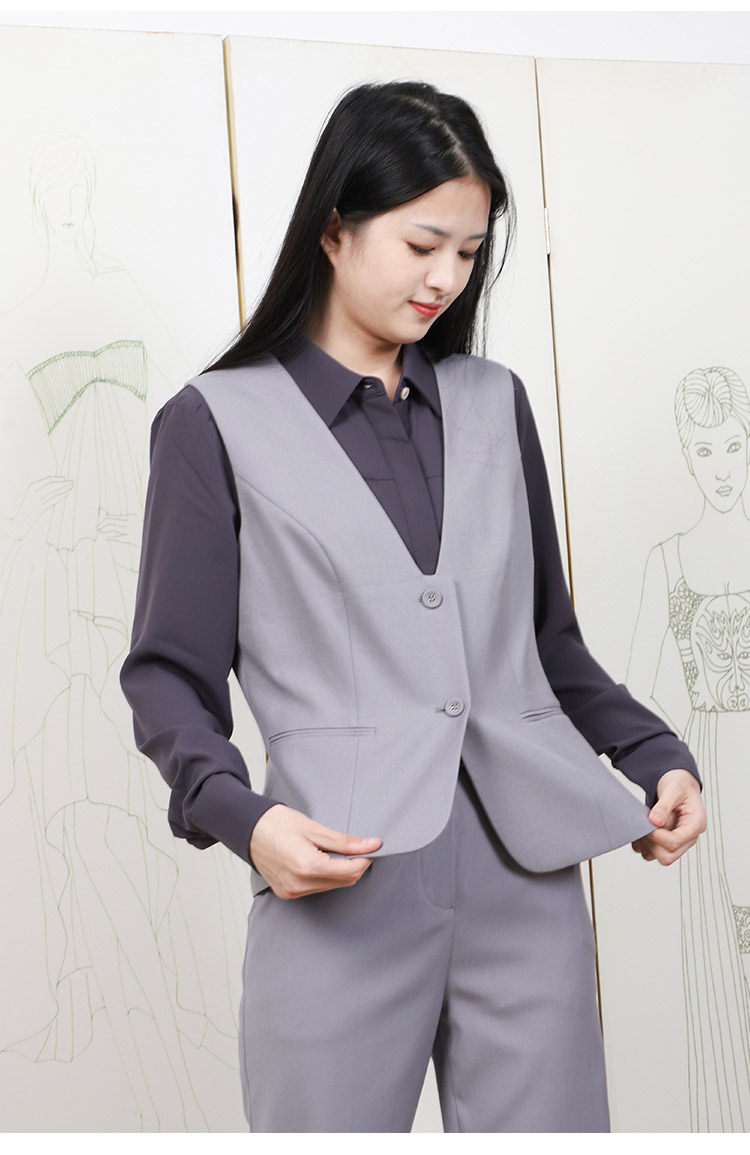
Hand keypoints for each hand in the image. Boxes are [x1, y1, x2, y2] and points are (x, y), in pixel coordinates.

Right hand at [248, 803, 381, 898]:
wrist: (248, 829)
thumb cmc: (277, 823)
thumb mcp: (314, 828)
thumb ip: (345, 842)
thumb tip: (371, 846)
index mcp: (307, 866)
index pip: (350, 871)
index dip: (365, 858)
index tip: (372, 846)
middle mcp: (299, 885)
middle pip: (344, 881)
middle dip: (354, 865)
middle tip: (356, 846)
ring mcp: (292, 892)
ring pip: (332, 886)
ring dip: (340, 871)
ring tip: (332, 850)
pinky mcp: (288, 893)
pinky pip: (317, 888)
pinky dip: (325, 876)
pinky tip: (319, 860)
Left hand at [631, 768, 705, 865]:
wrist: (677, 782)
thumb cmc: (679, 783)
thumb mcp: (672, 789)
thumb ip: (664, 806)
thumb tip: (655, 821)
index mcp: (696, 824)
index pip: (675, 841)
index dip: (657, 835)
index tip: (647, 822)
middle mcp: (689, 837)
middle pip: (668, 856)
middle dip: (652, 842)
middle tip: (644, 825)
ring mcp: (679, 841)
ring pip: (659, 857)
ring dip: (647, 844)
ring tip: (643, 825)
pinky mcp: (669, 842)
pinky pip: (653, 853)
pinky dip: (644, 844)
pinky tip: (642, 828)